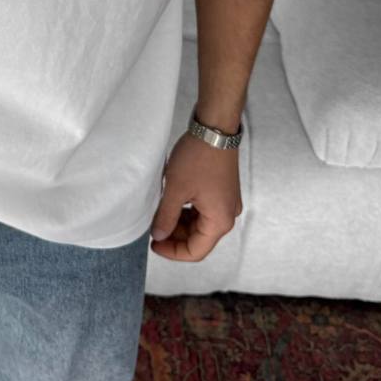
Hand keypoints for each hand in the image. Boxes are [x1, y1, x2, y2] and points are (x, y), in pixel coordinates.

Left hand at [149, 130, 242, 260]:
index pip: (196, 251)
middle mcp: (227, 216)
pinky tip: (171, 202)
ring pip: (200, 224)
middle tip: (152, 227)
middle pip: (199, 238)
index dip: (173, 252)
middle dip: (175, 236)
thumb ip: (166, 216)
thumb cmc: (197, 159)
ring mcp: (227, 203)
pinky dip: (187, 210)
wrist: (215, 128)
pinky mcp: (223, 191)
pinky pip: (204, 210)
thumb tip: (158, 236)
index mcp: (220, 221)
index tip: (153, 244)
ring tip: (159, 213)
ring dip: (180, 223)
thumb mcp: (176, 189)